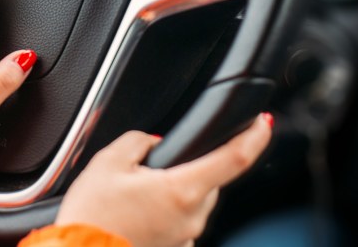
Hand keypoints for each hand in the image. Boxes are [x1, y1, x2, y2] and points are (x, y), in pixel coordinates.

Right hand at [56, 114, 273, 246]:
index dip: (253, 137)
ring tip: (135, 195)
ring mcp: (185, 237)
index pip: (235, 159)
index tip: (264, 122)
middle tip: (149, 168)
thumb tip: (153, 142)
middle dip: (188, 165)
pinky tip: (137, 213)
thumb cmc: (92, 217)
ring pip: (193, 200)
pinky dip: (165, 212)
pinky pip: (179, 221)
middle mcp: (192, 216)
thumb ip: (138, 140)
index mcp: (183, 190)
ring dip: (175, 190)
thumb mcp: (109, 162)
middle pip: (209, 179)